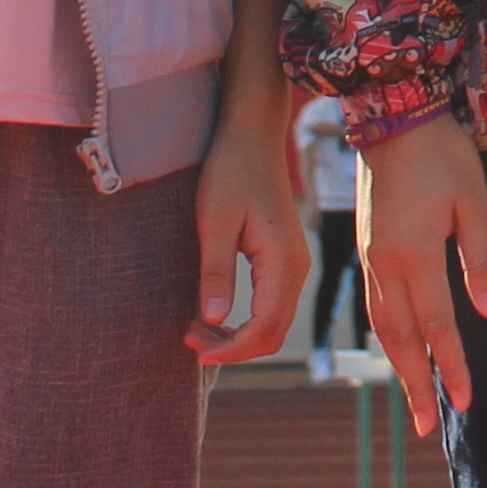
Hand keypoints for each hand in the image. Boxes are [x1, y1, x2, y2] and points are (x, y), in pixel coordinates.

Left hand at [188, 115, 309, 369]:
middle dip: (233, 347)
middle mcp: (297, 268)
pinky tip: (213, 313)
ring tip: (194, 328)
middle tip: (189, 339)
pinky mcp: (284, 261)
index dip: (232, 349)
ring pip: (273, 323)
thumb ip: (216, 271)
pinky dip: (244, 321)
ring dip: (237, 336)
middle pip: (274, 334)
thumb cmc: (230, 171)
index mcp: (283, 260)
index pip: (265, 327)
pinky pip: (271, 306)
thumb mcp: (214, 221)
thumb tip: (213, 320)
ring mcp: (294, 266)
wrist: (252, 136)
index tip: (197, 351)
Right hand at [357, 116, 486, 438]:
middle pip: (401, 339)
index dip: (451, 365)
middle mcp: (386, 266)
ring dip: (398, 366)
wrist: (392, 118)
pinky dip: (386, 337)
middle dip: (415, 384)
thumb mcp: (473, 203)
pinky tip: (397, 349)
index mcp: (416, 256)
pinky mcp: (367, 250)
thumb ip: (482, 260)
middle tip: (425, 426)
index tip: (464, 400)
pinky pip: (374, 306)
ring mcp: (371, 259)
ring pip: (382, 327)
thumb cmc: (442, 156)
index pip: (437, 325)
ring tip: (412, 399)